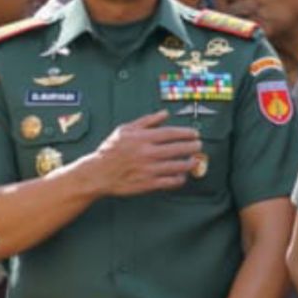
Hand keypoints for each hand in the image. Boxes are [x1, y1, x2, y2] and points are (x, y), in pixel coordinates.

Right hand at [83, 110, 200, 197]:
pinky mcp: (148, 183)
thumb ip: (147, 121)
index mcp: (142, 138)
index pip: (171, 133)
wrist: (99, 173)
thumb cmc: (111, 150)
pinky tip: (181, 175)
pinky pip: (171, 181)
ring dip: (190, 163)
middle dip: (192, 147)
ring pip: (178, 166)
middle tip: (198, 146)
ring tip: (194, 160)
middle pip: (178, 149)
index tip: (194, 134)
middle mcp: (147, 153)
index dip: (186, 133)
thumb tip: (164, 114)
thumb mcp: (125, 130)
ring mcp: (149, 169)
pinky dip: (180, 178)